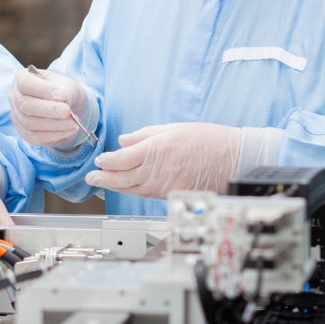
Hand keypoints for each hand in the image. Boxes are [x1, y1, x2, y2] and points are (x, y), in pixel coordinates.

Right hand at [9, 68, 93, 148]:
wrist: (69, 110)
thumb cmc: (66, 93)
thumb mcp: (70, 86)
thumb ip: (65, 91)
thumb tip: (60, 99)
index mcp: (23, 78)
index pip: (25, 83)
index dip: (43, 90)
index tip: (62, 96)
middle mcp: (15, 97)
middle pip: (25, 106)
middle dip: (49, 110)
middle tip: (68, 112)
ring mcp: (17, 116)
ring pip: (30, 123)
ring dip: (54, 125)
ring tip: (73, 123)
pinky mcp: (25, 133)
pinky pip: (36, 137)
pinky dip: (54, 135)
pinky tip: (69, 130)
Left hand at [85, 123, 241, 197]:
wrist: (233, 160)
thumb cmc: (207, 140)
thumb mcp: (173, 128)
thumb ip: (145, 135)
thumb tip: (123, 141)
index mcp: (157, 149)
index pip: (123, 159)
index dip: (108, 162)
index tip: (99, 161)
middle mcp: (159, 170)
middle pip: (124, 178)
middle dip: (104, 179)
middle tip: (91, 178)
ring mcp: (165, 185)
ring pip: (133, 189)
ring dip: (115, 187)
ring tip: (102, 183)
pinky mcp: (172, 194)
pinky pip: (147, 194)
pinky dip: (133, 191)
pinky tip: (125, 188)